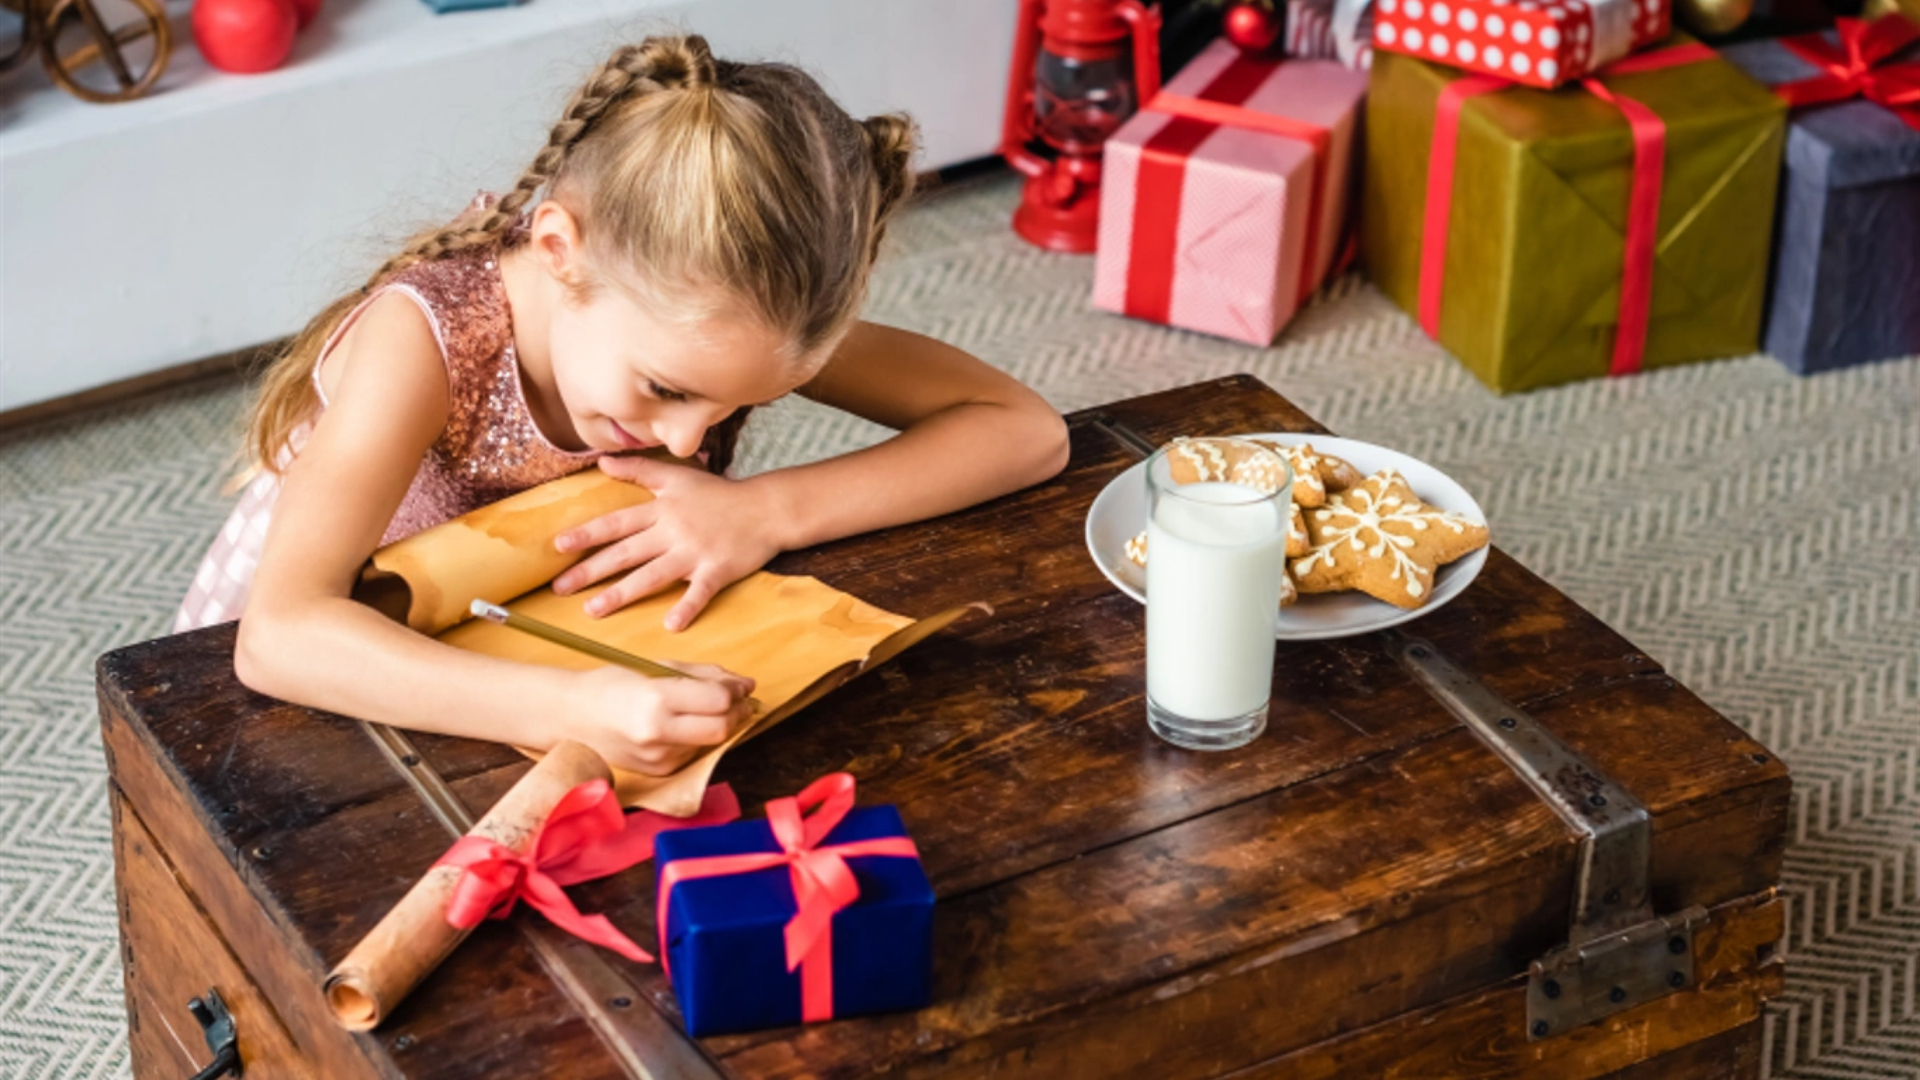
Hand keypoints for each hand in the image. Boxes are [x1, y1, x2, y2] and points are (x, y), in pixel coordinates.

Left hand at [553, 456, 784, 630]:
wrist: (766, 507)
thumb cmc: (720, 494)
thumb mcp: (678, 476)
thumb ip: (639, 470)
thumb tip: (602, 463)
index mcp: (661, 510)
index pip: (617, 523)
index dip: (587, 535)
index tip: (558, 547)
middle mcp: (673, 532)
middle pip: (626, 553)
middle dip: (591, 571)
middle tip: (560, 589)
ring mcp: (695, 552)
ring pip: (652, 575)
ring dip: (622, 594)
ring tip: (593, 611)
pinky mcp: (718, 570)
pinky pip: (700, 592)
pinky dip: (687, 607)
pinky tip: (671, 625)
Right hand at [565, 662, 755, 775]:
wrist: (570, 717)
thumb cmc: (613, 684)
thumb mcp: (658, 668)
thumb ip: (703, 676)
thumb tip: (744, 684)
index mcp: (656, 701)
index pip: (717, 701)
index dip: (736, 692)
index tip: (742, 685)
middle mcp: (658, 734)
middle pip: (721, 729)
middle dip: (738, 713)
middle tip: (740, 700)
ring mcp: (658, 758)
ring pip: (710, 742)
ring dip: (719, 725)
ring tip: (709, 708)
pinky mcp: (658, 772)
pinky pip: (693, 753)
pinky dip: (699, 737)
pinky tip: (686, 725)